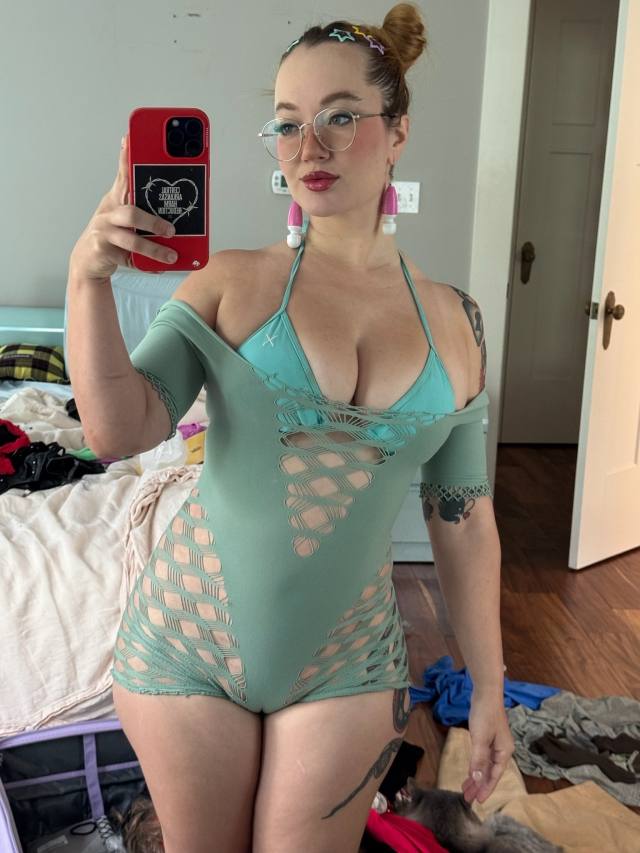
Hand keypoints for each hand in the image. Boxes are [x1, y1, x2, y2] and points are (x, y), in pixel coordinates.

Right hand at [69, 133, 176, 281]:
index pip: (123, 174)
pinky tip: (161, 267)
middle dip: (153, 222)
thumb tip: (176, 207)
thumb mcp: (124, 215)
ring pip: (132, 240)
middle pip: (132, 213)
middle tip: (172, 230)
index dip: (126, 157)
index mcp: (116, 198)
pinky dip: (147, 265)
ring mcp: (103, 231)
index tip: (130, 138)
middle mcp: (108, 211)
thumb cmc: (112, 233)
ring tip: (172, 255)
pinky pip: (130, 259)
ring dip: (154, 249)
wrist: (87, 260)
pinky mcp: (101, 250)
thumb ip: (144, 206)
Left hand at [461, 692, 514, 803]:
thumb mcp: (480, 739)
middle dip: (480, 785)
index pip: (495, 776)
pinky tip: (471, 771)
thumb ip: (479, 760)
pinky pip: (483, 757)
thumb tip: (478, 779)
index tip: (477, 801)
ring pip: (486, 765)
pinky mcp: (488, 737)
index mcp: (504, 751)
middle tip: (468, 798)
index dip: (486, 789)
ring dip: (477, 776)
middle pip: (491, 772)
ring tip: (466, 788)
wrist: (485, 693)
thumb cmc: (485, 715)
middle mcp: (502, 750)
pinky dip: (477, 765)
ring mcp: (496, 743)